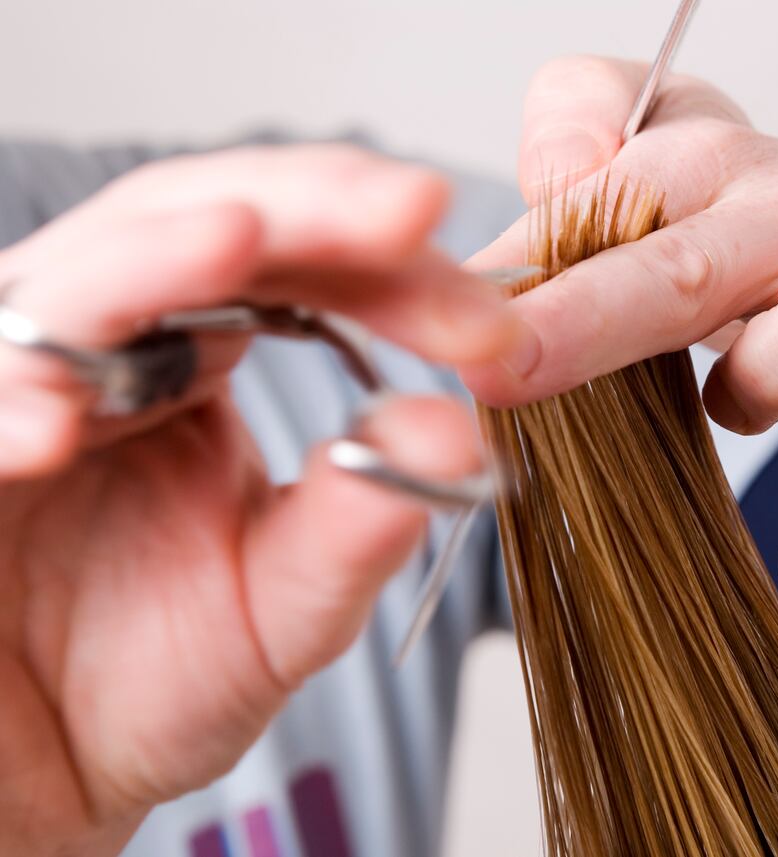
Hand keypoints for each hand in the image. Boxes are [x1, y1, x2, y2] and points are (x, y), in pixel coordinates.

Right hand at [0, 145, 527, 854]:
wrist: (41, 776)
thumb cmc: (154, 676)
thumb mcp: (287, 606)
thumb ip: (361, 522)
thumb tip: (458, 429)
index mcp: (192, 359)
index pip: (302, 268)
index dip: (398, 276)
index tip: (491, 330)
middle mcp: (105, 348)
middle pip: (196, 222)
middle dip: (308, 210)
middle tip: (411, 208)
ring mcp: (15, 384)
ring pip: (71, 283)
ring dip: (152, 260)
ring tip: (238, 242)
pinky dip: (2, 404)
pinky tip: (58, 425)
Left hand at [466, 56, 777, 528]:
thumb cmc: (753, 250)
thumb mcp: (653, 185)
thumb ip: (577, 150)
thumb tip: (557, 173)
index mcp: (707, 158)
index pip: (602, 180)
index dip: (524, 260)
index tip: (459, 325)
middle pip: (689, 262)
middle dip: (590, 321)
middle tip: (505, 373)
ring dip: (774, 380)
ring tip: (742, 398)